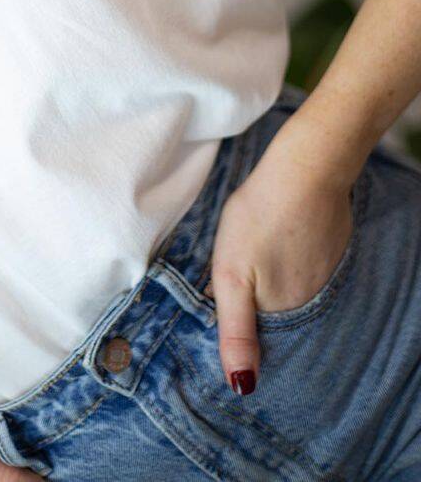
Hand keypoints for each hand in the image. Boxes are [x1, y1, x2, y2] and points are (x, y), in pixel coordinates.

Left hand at [205, 131, 353, 396]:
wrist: (305, 169)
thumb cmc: (260, 217)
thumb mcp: (230, 274)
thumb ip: (235, 330)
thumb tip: (242, 387)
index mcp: (282, 311)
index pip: (260, 340)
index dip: (240, 332)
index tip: (224, 312)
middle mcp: (310, 302)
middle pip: (276, 317)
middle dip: (255, 307)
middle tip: (239, 270)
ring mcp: (325, 276)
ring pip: (290, 291)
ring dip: (272, 282)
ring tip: (256, 255)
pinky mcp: (330, 250)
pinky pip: (305, 268)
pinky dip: (289, 261)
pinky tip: (278, 241)